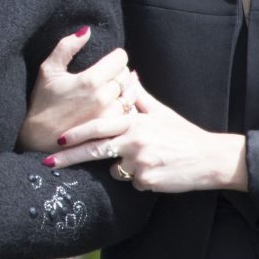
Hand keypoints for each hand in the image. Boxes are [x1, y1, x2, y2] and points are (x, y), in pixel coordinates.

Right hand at [18, 26, 136, 151]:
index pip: (121, 59)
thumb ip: (67, 46)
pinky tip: (113, 108)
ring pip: (132, 96)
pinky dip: (126, 109)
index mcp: (90, 80)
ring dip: (125, 91)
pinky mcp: (111, 132)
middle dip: (120, 73)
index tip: (108, 61)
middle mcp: (104, 99)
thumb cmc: (41, 103)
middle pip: (127, 76)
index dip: (116, 57)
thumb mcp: (48, 70)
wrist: (36, 140)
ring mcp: (109, 117)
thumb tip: (87, 30)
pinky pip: (129, 114)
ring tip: (111, 91)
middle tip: (108, 76)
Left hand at [42, 82, 247, 193]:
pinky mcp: (148, 181)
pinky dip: (139, 180)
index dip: (76, 133)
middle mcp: (135, 141)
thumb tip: (127, 75)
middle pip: (94, 151)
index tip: (57, 138)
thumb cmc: (183, 134)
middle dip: (69, 158)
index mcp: (135, 122)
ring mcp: (140, 162)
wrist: (210, 158)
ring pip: (115, 171)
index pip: (99, 126)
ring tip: (148, 161)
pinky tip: (157, 172)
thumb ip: (139, 96)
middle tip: (48, 163)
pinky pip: (132, 183)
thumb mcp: (161, 112)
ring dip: (122, 169)